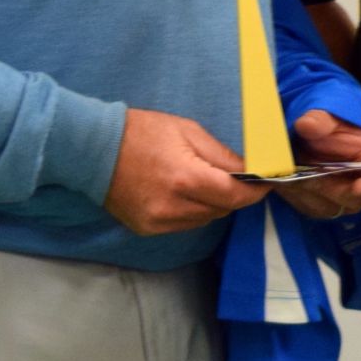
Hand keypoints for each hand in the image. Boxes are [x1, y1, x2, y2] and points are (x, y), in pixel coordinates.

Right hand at [104, 108, 269, 234]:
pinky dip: (193, 211)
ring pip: (205, 219)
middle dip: (235, 194)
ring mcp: (158, 221)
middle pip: (223, 209)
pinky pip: (184, 224)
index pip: (235, 195)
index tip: (268, 182)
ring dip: (214, 203)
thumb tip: (252, 169)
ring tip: (205, 180)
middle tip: (239, 177)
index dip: (256, 190)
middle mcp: (172, 207)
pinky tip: (185, 192)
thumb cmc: (141, 132)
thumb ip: (222, 155)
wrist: (92, 148)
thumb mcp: (188, 131)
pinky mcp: (147, 228)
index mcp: (185, 179)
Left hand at [275, 109, 360, 218]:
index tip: (359, 187)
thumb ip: (321, 120)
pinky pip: (308, 206)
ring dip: (307, 188)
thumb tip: (306, 124)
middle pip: (351, 199)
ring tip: (293, 165)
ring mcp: (345, 201)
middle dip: (327, 184)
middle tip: (306, 163)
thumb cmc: (333, 127)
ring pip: (326, 206)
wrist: (314, 136)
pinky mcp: (323, 207)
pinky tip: (287, 176)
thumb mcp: (330, 118)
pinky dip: (295, 192)